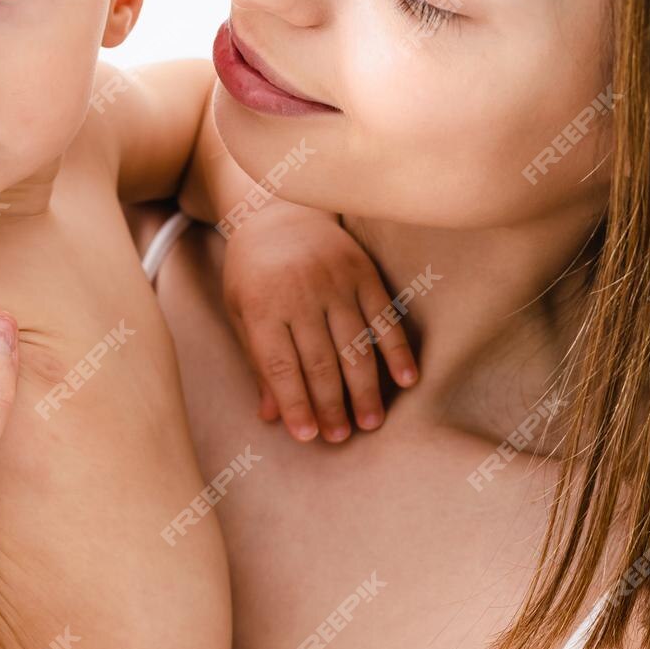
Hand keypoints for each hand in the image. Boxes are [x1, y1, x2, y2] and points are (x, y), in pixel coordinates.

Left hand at [221, 203, 417, 443]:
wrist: (278, 211)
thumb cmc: (253, 272)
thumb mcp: (242, 313)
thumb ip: (258, 363)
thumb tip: (272, 416)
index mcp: (263, 306)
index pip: (281, 366)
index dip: (296, 404)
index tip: (307, 436)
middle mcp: (301, 294)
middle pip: (321, 362)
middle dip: (332, 405)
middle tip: (341, 437)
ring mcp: (336, 282)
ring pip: (355, 346)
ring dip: (365, 389)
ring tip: (370, 422)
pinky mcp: (364, 272)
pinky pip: (385, 317)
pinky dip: (398, 350)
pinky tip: (407, 380)